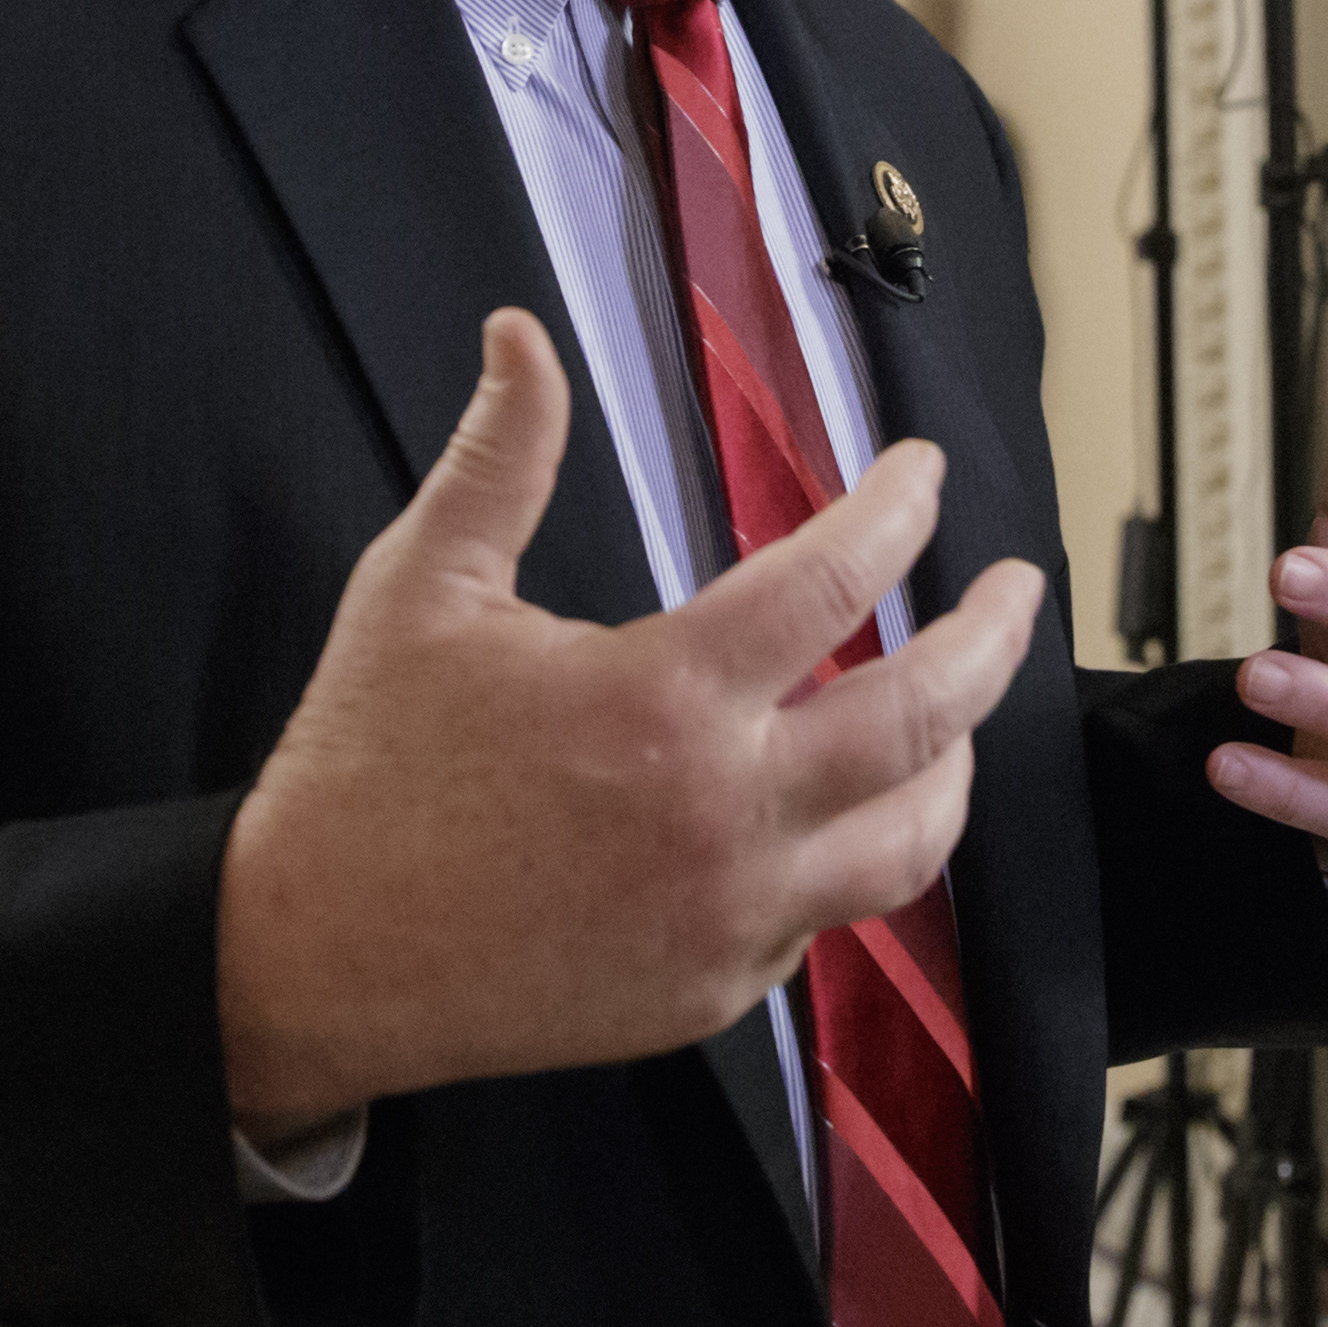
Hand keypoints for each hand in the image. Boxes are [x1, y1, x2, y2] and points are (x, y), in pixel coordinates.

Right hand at [217, 310, 1043, 1143]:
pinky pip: (823, 924)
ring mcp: (725, 919)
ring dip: (956, 768)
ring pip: (909, 845)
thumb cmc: (365, 767)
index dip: (898, 508)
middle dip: (993, 640)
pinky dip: (850, 859)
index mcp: (659, 698)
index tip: (923, 473)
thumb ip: (501, 456)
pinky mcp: (709, 994)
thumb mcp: (421, 585)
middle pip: (923, 719)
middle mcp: (718, 815)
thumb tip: (522, 332)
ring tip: (962, 716)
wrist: (309, 957)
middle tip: (1018, 589)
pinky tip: (841, 816)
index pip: (834, 579)